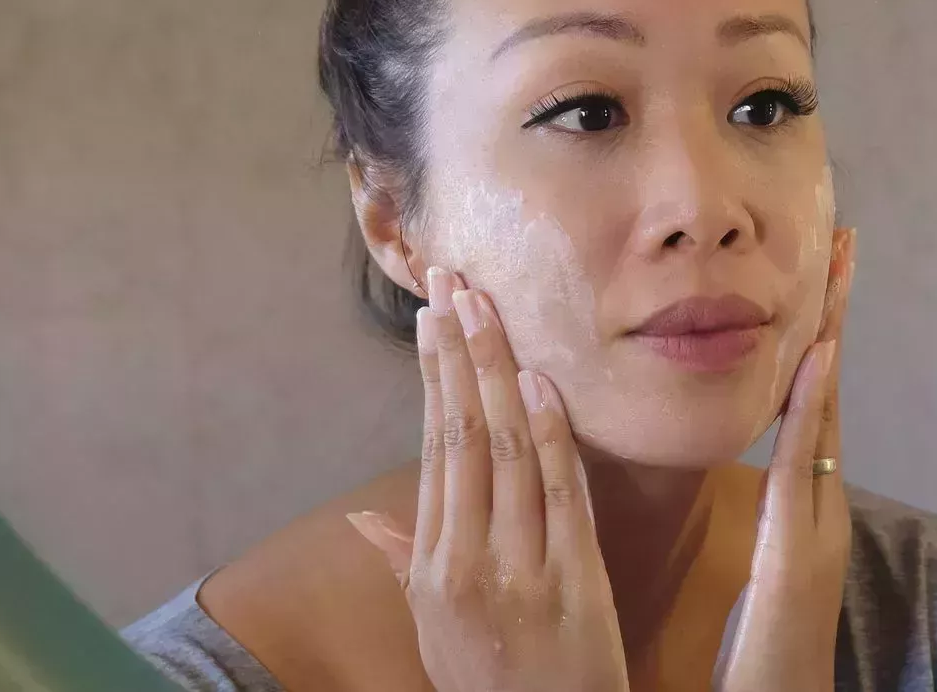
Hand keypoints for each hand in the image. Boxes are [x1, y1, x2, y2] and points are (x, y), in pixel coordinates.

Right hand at [348, 267, 629, 691]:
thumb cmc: (489, 682)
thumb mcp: (433, 630)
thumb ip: (406, 565)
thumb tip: (363, 522)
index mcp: (433, 567)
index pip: (432, 451)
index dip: (434, 380)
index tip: (434, 319)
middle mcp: (466, 561)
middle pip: (461, 438)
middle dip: (458, 355)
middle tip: (453, 285)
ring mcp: (520, 568)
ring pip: (503, 453)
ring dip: (496, 374)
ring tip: (488, 310)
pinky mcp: (573, 580)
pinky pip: (559, 494)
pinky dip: (547, 435)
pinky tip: (538, 382)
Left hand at [715, 228, 857, 691]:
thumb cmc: (760, 655)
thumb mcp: (760, 567)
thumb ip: (769, 517)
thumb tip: (765, 470)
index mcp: (802, 504)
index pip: (806, 403)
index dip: (814, 338)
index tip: (817, 276)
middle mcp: (819, 503)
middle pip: (828, 390)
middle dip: (835, 315)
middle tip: (843, 241)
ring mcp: (819, 523)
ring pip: (824, 413)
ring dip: (832, 339)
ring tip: (837, 271)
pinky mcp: (802, 548)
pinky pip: (805, 465)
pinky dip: (814, 409)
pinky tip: (817, 357)